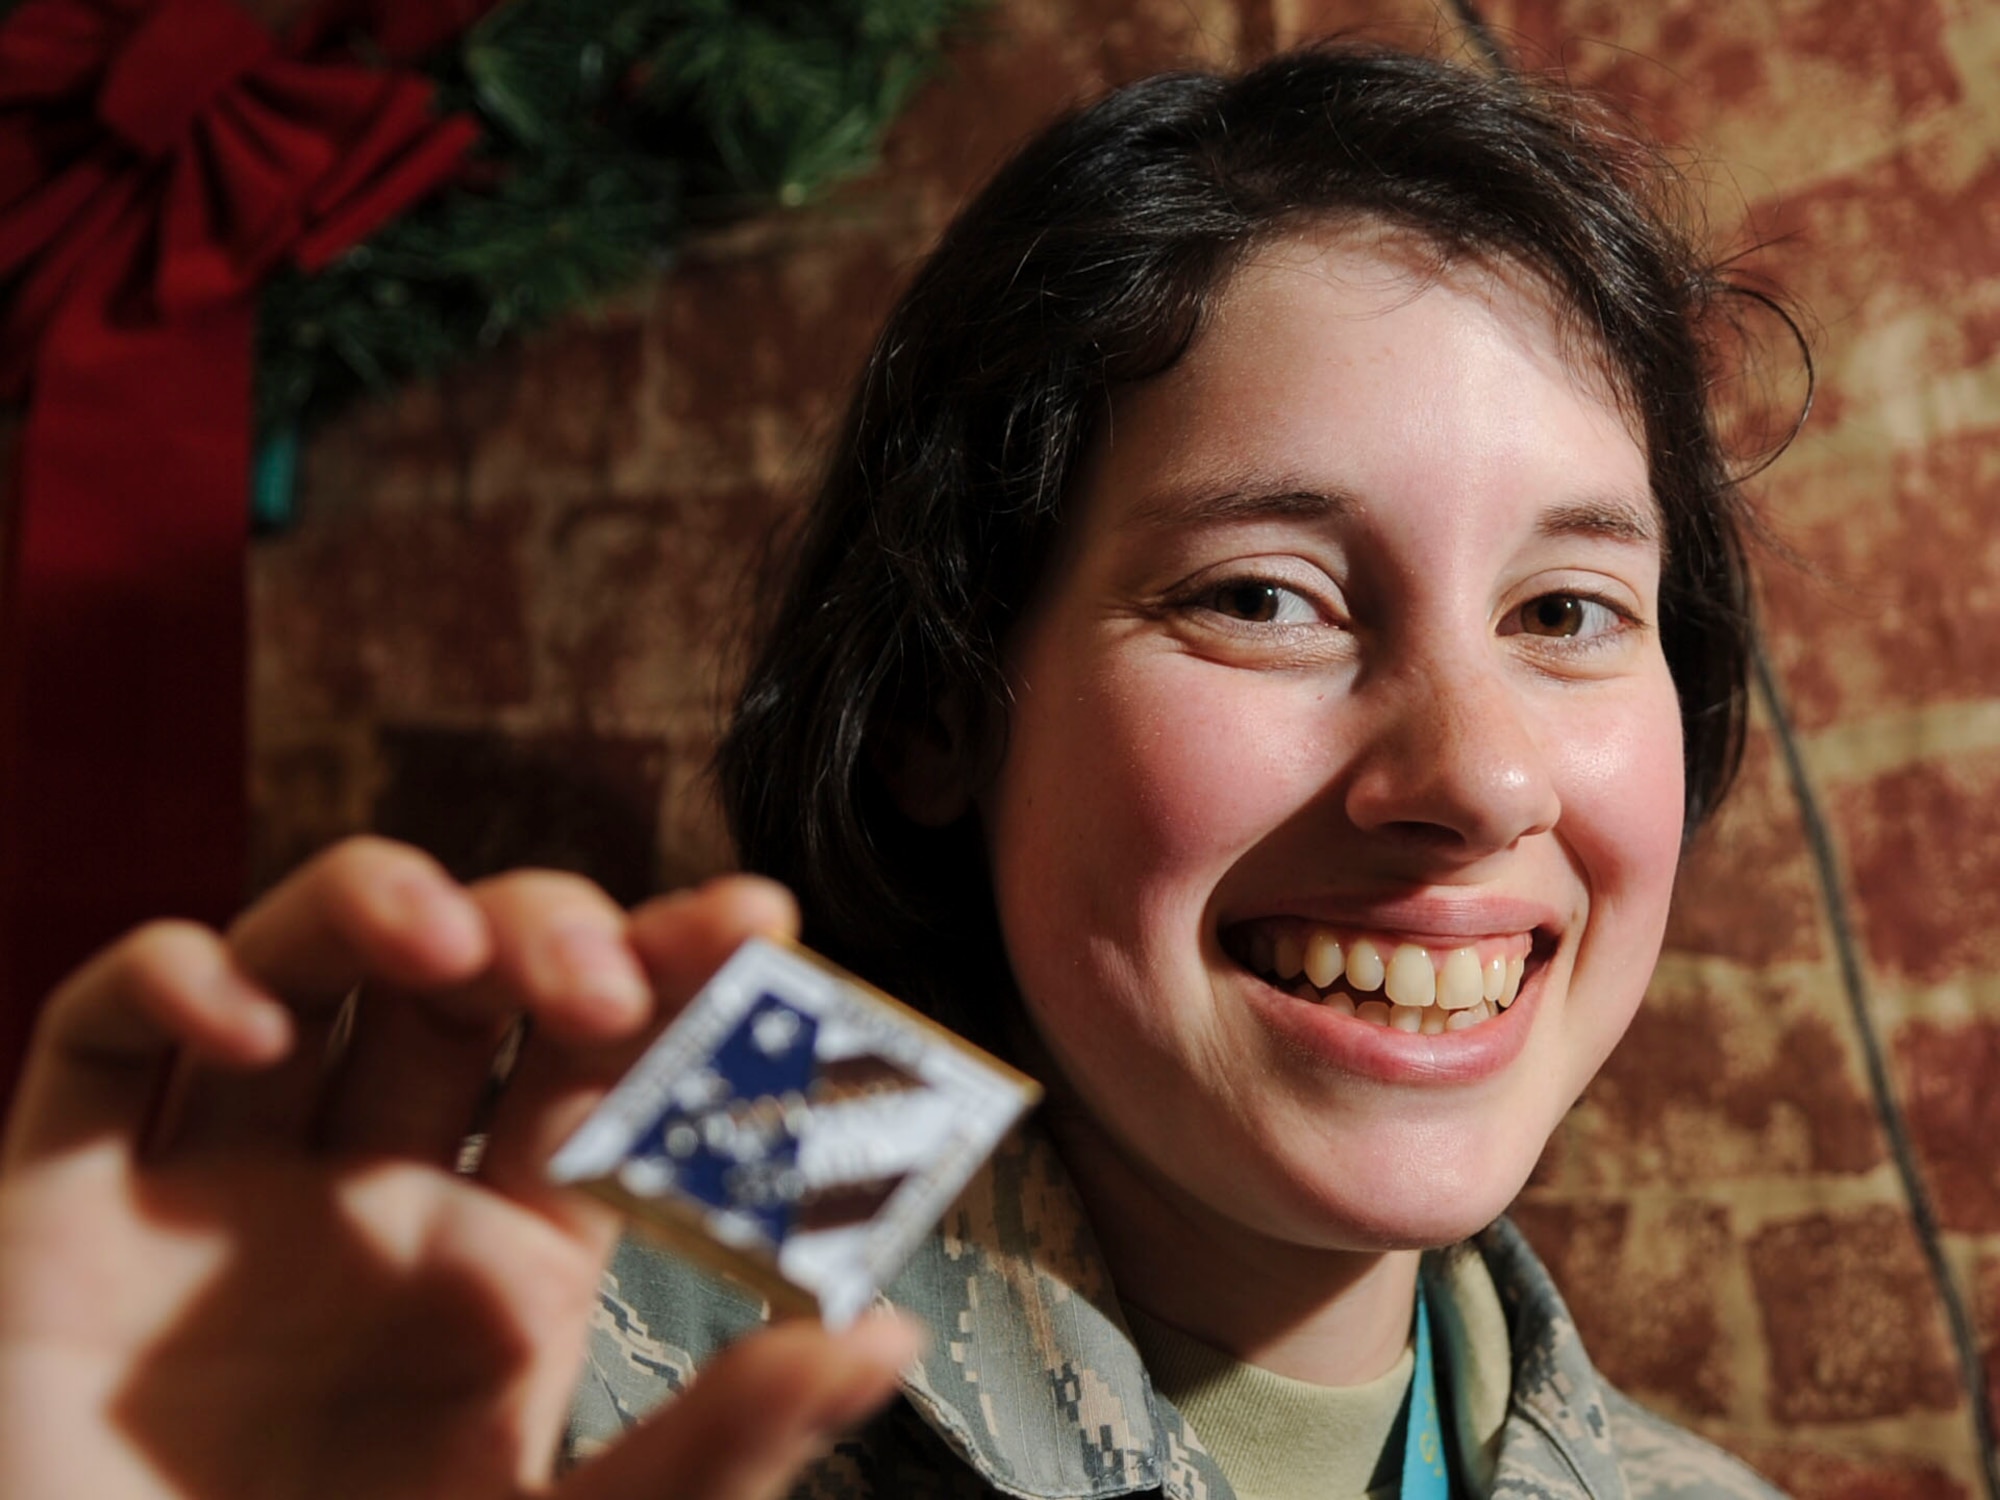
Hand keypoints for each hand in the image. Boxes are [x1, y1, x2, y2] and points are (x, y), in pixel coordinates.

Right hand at [0, 838, 919, 1499]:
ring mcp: (219, 1191)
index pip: (604, 1057)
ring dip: (372, 905)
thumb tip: (885, 1329)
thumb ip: (722, 1442)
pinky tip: (246, 1026)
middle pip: (465, 982)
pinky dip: (166, 985)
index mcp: (509, 1248)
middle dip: (541, 933)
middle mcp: (374, 1192)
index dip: (674, 970)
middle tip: (604, 984)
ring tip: (443, 941)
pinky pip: (99, 1042)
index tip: (754, 919)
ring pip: (300, 964)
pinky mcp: (62, 1213)